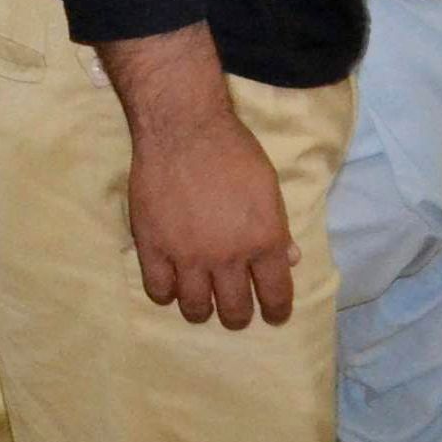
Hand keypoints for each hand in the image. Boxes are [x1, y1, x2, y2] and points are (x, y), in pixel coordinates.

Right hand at [125, 108, 296, 330]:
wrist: (183, 126)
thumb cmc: (232, 150)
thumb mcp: (269, 186)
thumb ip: (278, 228)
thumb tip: (289, 260)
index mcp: (263, 241)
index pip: (275, 296)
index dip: (276, 311)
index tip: (272, 314)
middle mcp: (227, 257)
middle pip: (234, 311)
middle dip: (237, 315)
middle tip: (233, 307)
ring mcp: (187, 255)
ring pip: (195, 309)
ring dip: (201, 309)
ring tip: (200, 298)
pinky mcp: (152, 246)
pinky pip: (157, 290)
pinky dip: (166, 292)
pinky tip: (170, 282)